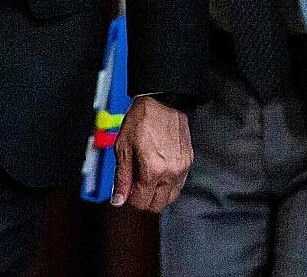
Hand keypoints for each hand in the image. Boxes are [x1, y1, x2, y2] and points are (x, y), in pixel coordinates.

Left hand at [109, 96, 191, 211]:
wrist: (162, 101)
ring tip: (147, 177)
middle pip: (158, 205)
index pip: (142, 202)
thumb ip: (121, 178)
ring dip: (157, 194)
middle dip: (143, 199)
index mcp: (153, 169)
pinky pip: (179, 184)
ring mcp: (182, 168)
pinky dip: (168, 184)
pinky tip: (158, 171)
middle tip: (135, 185)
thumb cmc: (142, 119)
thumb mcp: (123, 148)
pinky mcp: (188, 162)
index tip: (126, 189)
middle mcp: (171, 172)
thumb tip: (118, 199)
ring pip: (170, 198)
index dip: (130, 198)